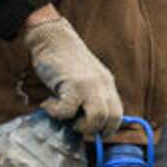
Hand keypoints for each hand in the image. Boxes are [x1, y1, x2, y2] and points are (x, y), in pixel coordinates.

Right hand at [18, 14, 124, 134]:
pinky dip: (56, 113)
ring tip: (63, 116)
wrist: (51, 37)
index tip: (88, 129)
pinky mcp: (72, 84)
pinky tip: (47, 104)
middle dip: (92, 129)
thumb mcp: (85, 78)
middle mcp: (103, 84)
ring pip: (97, 118)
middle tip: (73, 123)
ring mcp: (90, 84)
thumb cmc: (63, 60)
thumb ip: (90, 97)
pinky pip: (68, 111)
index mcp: (108, 84)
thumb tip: (83, 123)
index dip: (105, 128)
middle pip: (112, 119)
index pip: (118, 115)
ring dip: (79, 125)